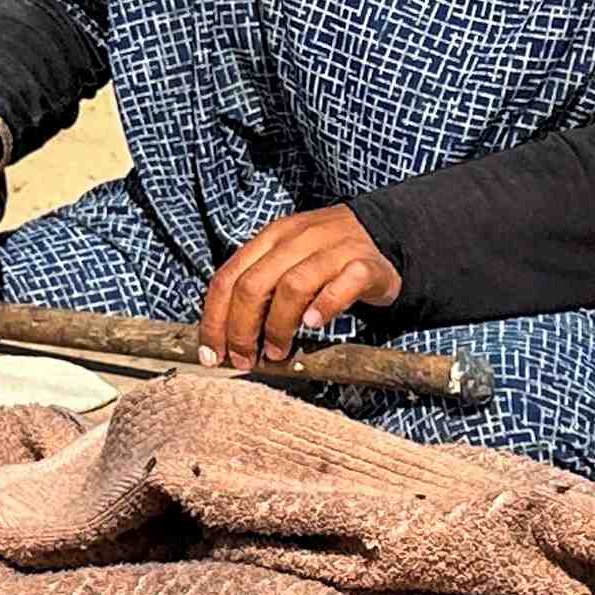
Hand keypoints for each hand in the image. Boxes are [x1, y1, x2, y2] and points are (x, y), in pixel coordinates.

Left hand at [201, 206, 400, 371]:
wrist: (382, 234)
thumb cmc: (324, 258)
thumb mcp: (285, 260)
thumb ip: (258, 287)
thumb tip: (224, 337)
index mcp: (271, 238)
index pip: (228, 277)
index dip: (214, 320)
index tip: (211, 354)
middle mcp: (298, 239)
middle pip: (254, 285)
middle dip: (241, 330)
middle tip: (244, 359)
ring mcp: (333, 249)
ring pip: (293, 286)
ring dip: (278, 326)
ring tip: (277, 353)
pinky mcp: (366, 264)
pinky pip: (342, 285)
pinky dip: (324, 307)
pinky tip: (313, 325)